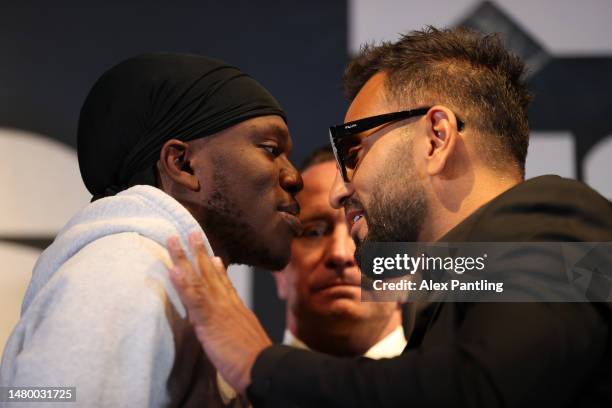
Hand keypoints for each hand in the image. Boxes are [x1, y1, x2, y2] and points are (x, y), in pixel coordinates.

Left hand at [166, 231, 271, 393]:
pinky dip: (182, 283)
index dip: (218, 269)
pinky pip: (193, 299)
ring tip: (173, 240)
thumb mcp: (249, 340)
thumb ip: (241, 331)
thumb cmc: (256, 360)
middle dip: (199, 253)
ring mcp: (218, 309)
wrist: (262, 367)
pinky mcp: (209, 320)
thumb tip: (240, 330)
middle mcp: (228, 303)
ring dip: (184, 258)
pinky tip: (173, 269)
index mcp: (238, 309)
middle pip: (210, 273)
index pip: (225, 284)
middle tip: (191, 233)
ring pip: (198, 279)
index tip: (212, 254)